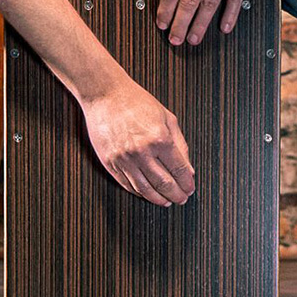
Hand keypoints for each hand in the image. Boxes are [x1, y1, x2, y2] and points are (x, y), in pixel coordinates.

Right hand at [78, 78, 195, 205]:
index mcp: (159, 139)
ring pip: (145, 189)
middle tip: (181, 198)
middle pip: (164, 183)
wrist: (106, 94)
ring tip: (166, 201)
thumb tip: (188, 170)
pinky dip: (140, 193)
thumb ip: (180, 145)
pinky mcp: (110, 163)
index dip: (187, 183)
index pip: (179, 170)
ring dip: (158, 199)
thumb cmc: (137, 102)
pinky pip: (127, 184)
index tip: (190, 189)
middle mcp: (142, 152)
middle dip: (176, 195)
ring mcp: (124, 159)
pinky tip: (148, 194)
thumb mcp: (167, 118)